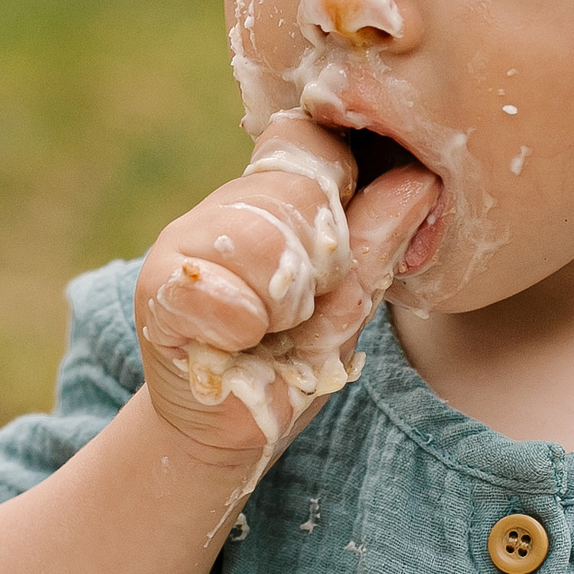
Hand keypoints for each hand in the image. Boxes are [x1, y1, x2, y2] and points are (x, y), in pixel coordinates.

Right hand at [134, 112, 438, 464]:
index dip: (338, 190)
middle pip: (300, 192)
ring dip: (282, 304)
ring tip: (267, 330)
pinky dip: (239, 329)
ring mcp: (182, 239)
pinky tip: (232, 345)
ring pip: (261, 239)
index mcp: (276, 196)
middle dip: (320, 268)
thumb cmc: (289, 364)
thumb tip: (420, 178)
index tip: (335, 252)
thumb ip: (377, 241)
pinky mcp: (152, 286)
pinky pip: (216, 291)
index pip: (311, 141)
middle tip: (298, 312)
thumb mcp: (348, 303)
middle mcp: (225, 204)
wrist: (223, 432)